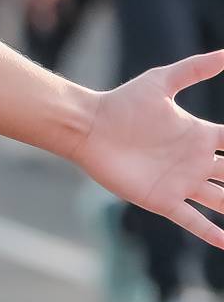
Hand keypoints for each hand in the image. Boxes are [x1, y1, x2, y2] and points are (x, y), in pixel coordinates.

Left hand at [75, 51, 223, 249]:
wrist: (89, 127)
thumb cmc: (123, 103)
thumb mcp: (163, 82)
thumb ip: (196, 68)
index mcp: (201, 136)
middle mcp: (197, 162)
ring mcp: (182, 183)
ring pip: (222, 200)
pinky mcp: (163, 200)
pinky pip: (192, 220)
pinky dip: (211, 233)